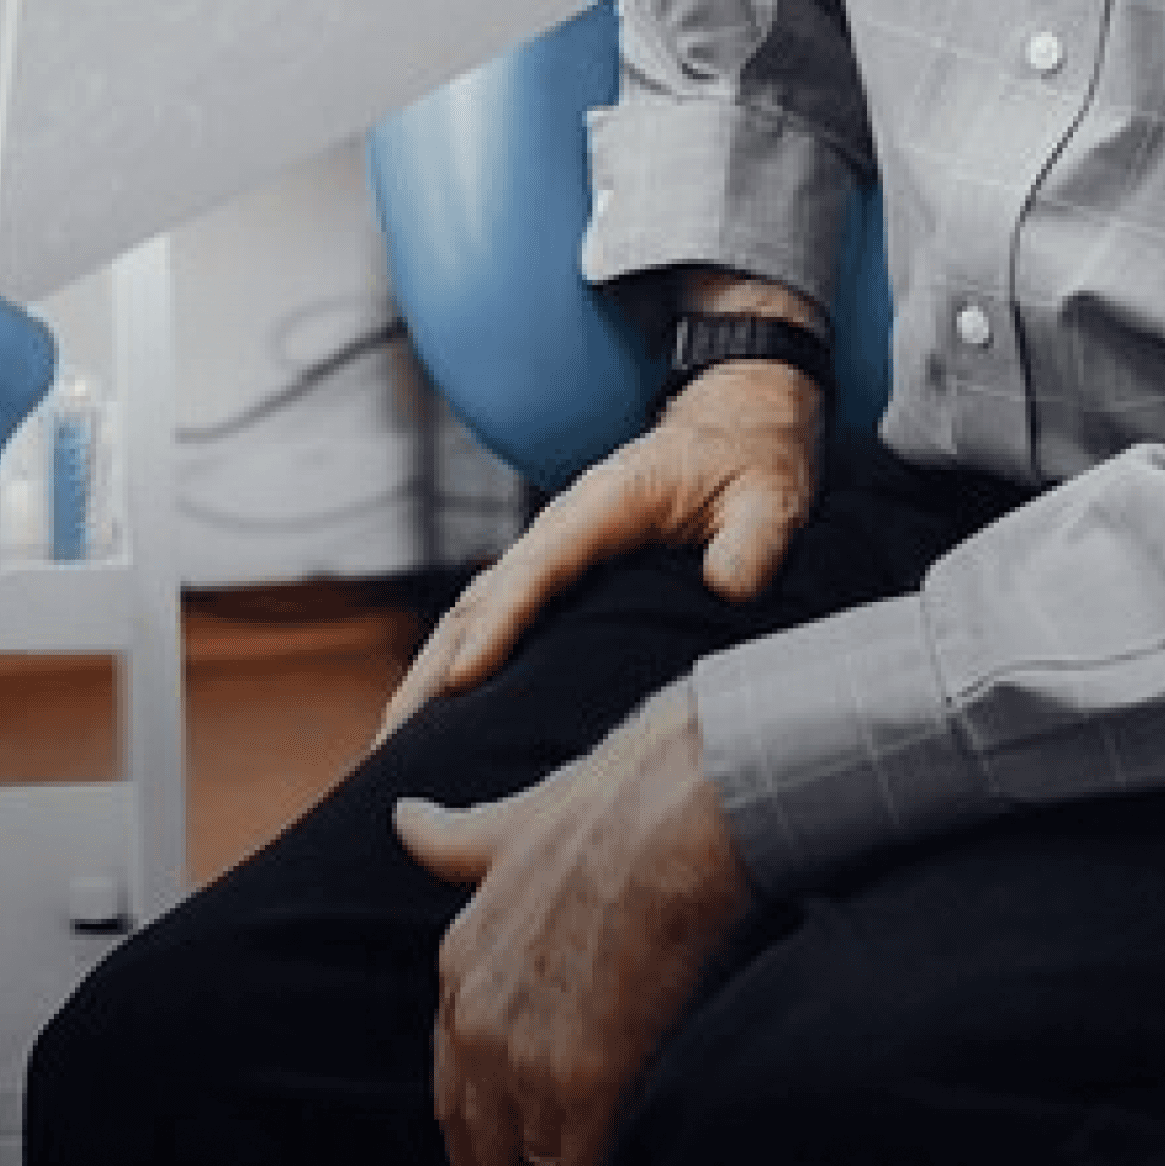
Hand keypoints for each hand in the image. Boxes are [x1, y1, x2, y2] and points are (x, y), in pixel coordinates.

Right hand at [382, 357, 820, 735]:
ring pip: (474, 610)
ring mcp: (554, 547)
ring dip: (430, 670)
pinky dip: (457, 656)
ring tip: (394, 741)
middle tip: (394, 740)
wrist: (737, 424)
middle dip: (433, 668)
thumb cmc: (751, 463)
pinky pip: (495, 614)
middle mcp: (563, 526)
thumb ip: (752, 542)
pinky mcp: (560, 568)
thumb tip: (726, 587)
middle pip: (480, 598)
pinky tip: (441, 709)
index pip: (538, 570)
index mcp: (605, 506)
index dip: (498, 625)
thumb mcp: (770, 499)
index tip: (461, 680)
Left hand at [395, 690, 754, 1165]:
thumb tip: (405, 818)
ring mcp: (525, 1056)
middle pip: (480, 1150)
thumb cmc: (615, 806)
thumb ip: (460, 837)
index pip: (453, 1088)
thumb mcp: (514, 820)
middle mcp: (478, 1018)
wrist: (679, 812)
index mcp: (461, 963)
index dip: (470, 1147)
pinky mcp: (582, 1086)